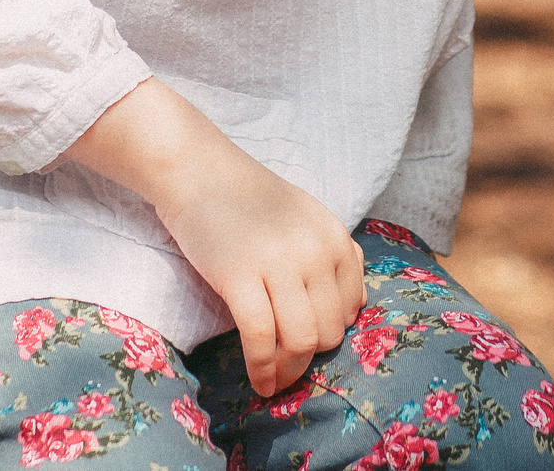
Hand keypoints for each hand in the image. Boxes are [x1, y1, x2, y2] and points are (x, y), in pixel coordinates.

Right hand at [64, 80, 363, 394]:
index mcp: (334, 236)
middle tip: (288, 365)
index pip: (349, 308)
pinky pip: (261, 338)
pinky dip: (262, 369)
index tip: (308, 345)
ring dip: (289, 371)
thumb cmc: (250, 198)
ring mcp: (277, 262)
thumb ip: (336, 257)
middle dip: (310, 357)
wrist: (198, 171)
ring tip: (275, 380)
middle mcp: (314, 250)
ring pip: (301, 341)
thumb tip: (355, 308)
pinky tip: (258, 382)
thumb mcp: (307, 218)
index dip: (329, 333)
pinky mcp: (238, 276)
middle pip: (328, 331)